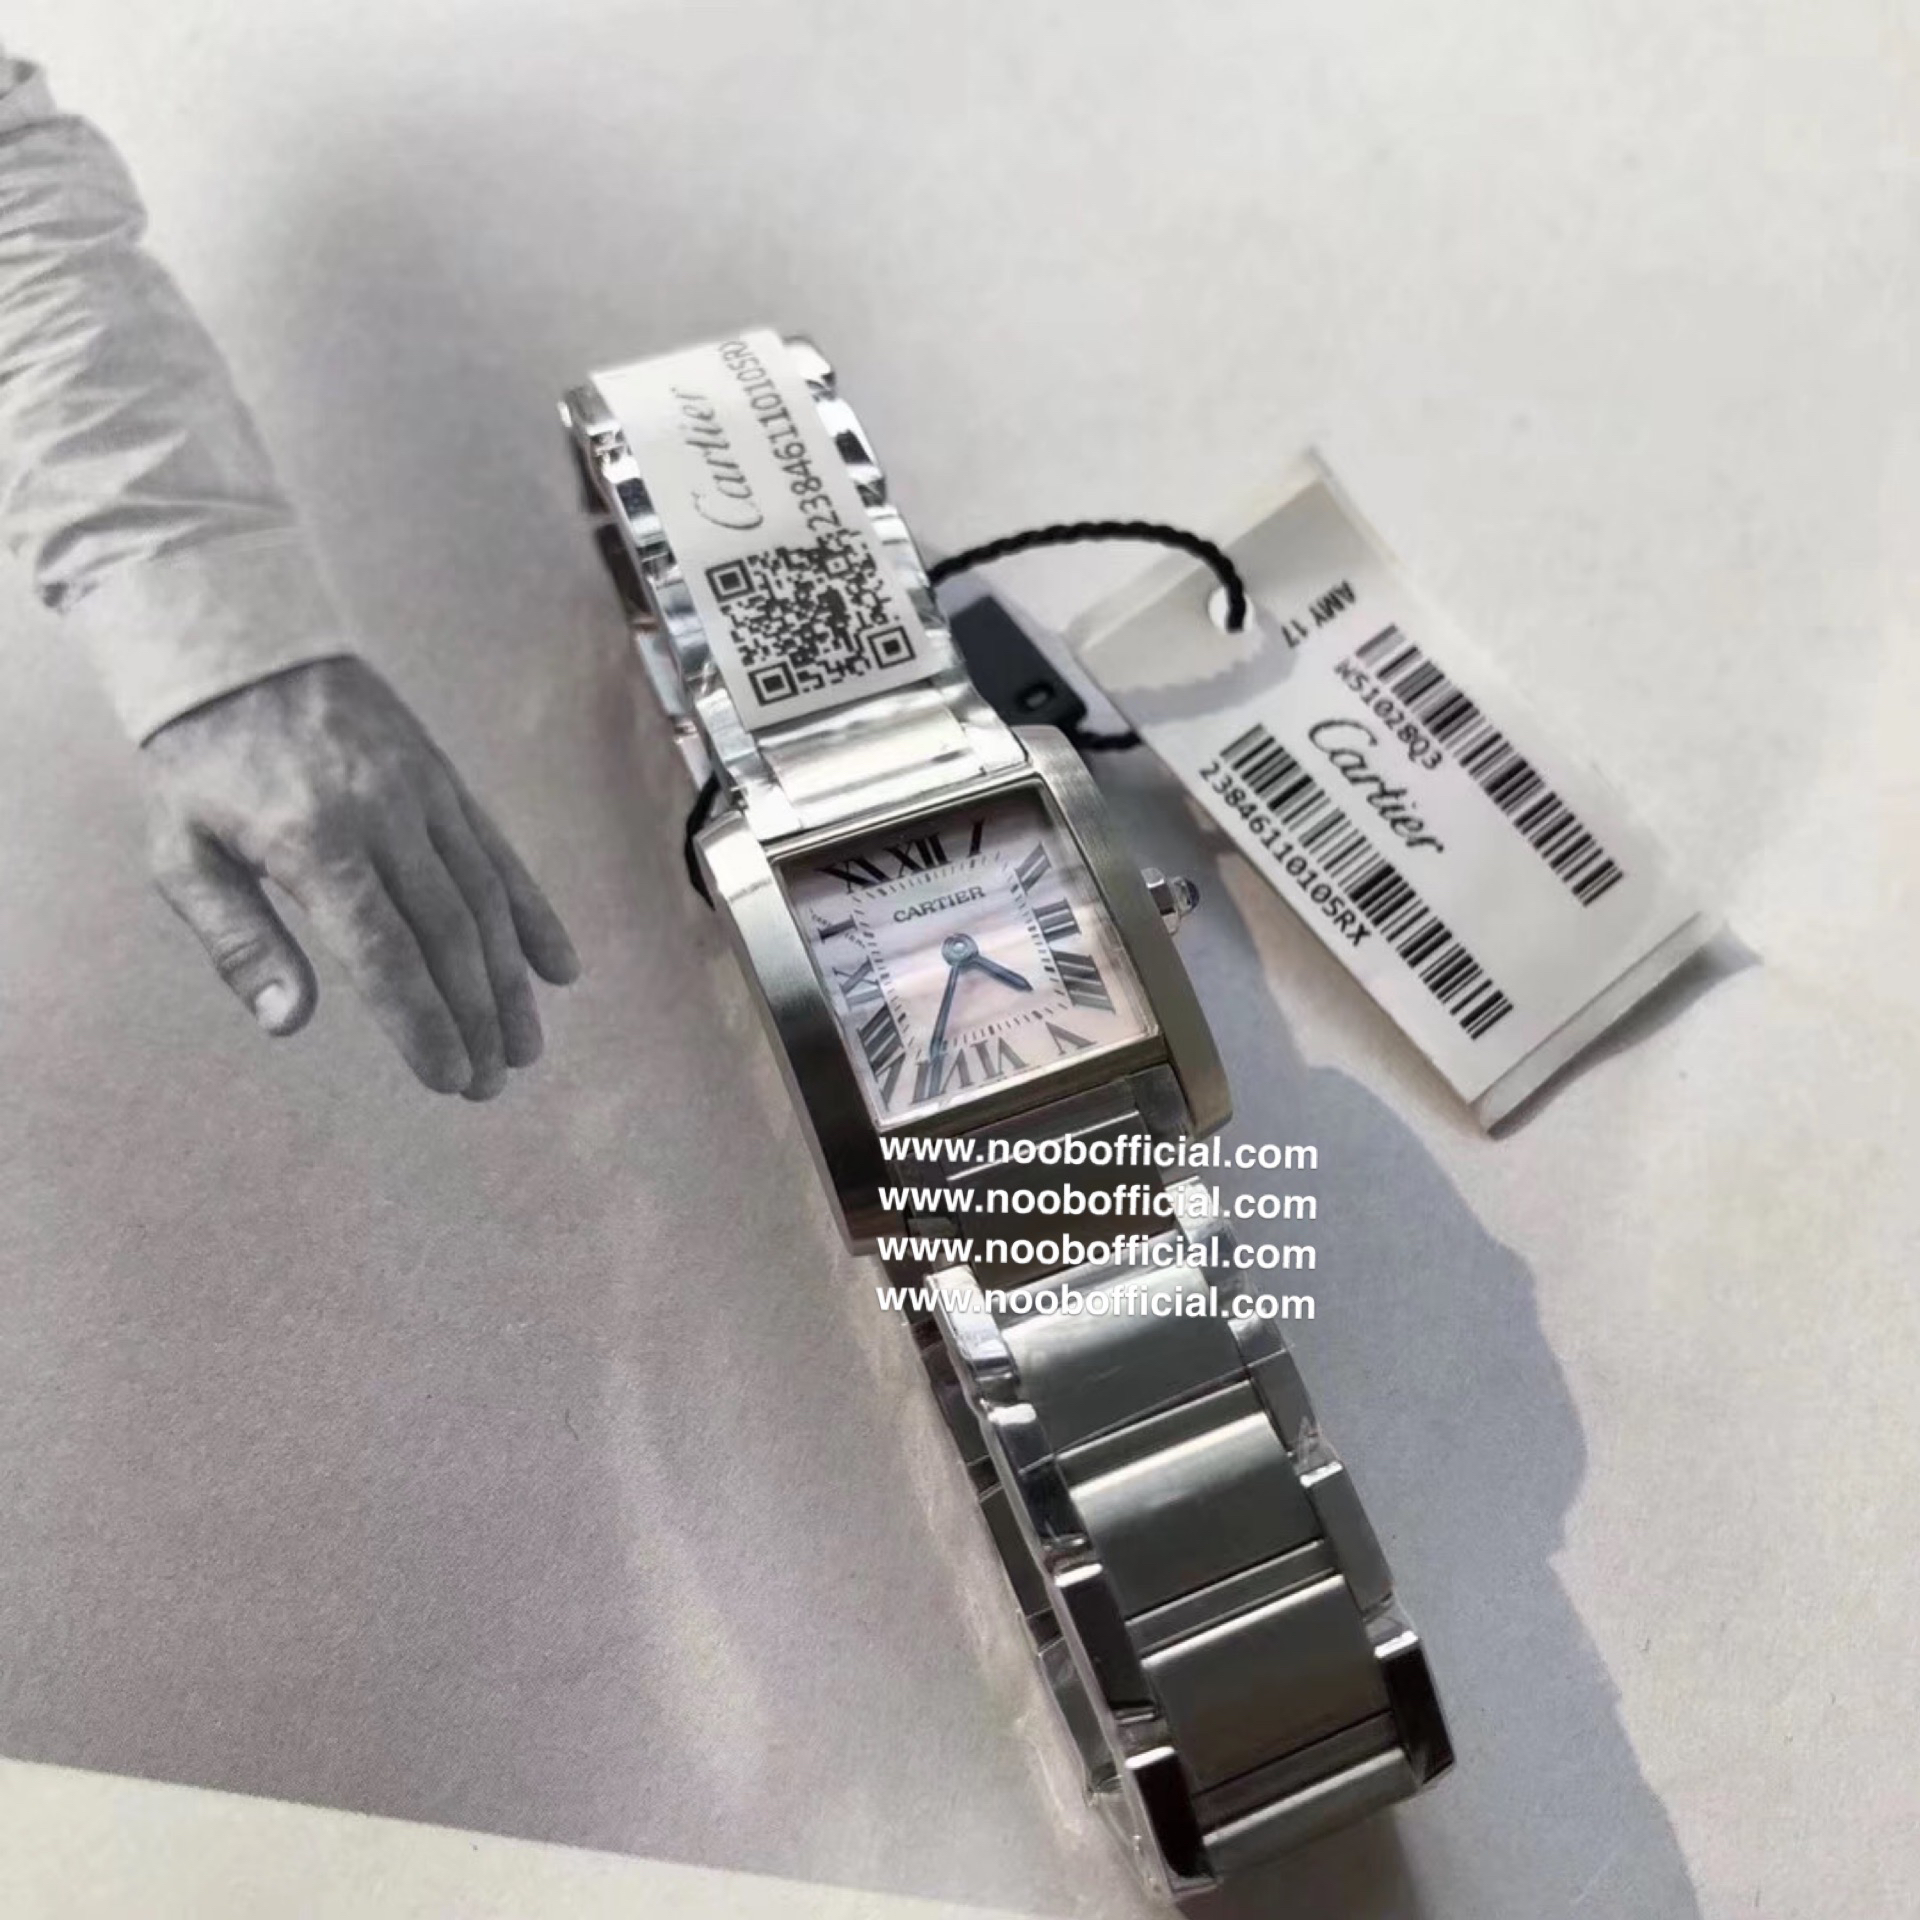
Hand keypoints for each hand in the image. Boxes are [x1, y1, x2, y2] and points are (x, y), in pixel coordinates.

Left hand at [141, 656, 579, 1099]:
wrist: (240, 647)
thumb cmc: (199, 765)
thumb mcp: (179, 853)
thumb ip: (236, 940)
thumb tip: (289, 1023)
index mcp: (312, 843)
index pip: (383, 951)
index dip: (422, 1021)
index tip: (449, 1077)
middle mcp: (384, 819)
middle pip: (449, 936)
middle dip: (477, 1018)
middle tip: (490, 1084)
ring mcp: (425, 797)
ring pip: (486, 902)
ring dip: (511, 982)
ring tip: (524, 1049)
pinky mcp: (446, 782)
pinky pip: (500, 856)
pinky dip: (535, 915)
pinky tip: (559, 969)